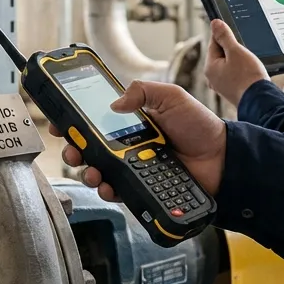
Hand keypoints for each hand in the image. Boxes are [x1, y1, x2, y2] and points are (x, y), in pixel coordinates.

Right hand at [49, 80, 226, 201]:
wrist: (222, 157)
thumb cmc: (200, 125)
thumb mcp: (172, 96)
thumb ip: (144, 92)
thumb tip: (114, 103)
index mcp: (132, 123)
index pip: (96, 121)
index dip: (75, 122)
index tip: (60, 122)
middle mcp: (129, 146)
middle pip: (91, 150)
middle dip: (75, 150)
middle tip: (73, 150)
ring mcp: (135, 168)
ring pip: (100, 172)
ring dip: (88, 172)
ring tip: (91, 171)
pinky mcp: (143, 188)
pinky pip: (119, 191)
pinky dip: (109, 190)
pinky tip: (108, 186)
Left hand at [204, 19, 268, 106]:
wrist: (260, 101)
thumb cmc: (248, 77)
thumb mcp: (236, 51)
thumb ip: (224, 36)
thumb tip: (214, 23)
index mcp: (210, 67)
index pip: (214, 42)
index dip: (225, 35)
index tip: (234, 32)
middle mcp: (213, 77)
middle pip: (221, 53)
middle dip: (234, 49)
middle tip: (245, 52)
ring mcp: (222, 85)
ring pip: (229, 64)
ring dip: (239, 60)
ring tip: (249, 64)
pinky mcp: (232, 90)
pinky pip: (235, 74)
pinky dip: (242, 70)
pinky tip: (250, 72)